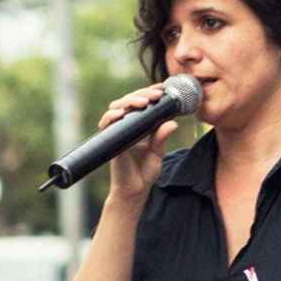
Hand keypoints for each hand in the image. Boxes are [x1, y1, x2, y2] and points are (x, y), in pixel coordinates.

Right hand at [99, 84, 178, 200]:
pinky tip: (121, 113)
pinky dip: (112, 116)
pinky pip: (107, 124)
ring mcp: (117, 132)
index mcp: (138, 126)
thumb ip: (162, 137)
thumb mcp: (157, 153)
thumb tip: (173, 122)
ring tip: (144, 101)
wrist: (134, 192)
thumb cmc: (144, 173)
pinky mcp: (110, 141)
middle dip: (143, 94)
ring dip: (130, 101)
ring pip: (117, 107)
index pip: (142, 103)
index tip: (163, 88)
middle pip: (129, 101)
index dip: (150, 93)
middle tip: (157, 94)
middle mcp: (126, 126)